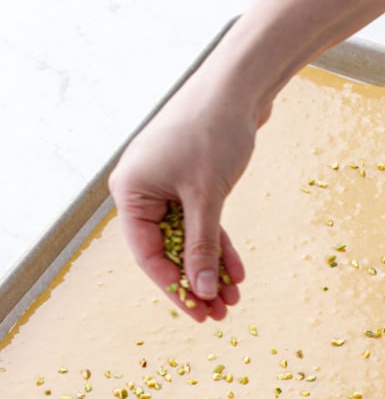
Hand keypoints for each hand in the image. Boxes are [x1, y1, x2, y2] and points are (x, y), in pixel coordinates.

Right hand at [109, 62, 263, 321]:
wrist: (239, 85)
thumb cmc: (213, 132)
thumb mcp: (206, 196)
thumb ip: (201, 246)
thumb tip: (200, 291)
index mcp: (131, 192)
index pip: (148, 254)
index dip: (174, 287)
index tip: (198, 313)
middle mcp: (144, 191)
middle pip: (169, 250)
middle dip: (196, 282)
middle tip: (220, 314)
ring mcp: (167, 185)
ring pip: (189, 239)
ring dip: (211, 268)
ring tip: (233, 299)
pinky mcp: (191, 181)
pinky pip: (203, 222)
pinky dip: (220, 245)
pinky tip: (237, 272)